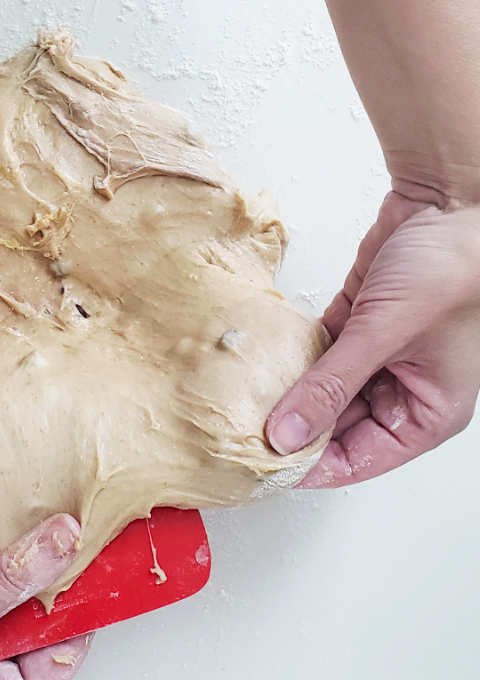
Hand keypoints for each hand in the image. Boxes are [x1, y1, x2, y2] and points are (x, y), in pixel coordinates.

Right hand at [0, 514, 90, 679]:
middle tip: (60, 534)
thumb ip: (11, 577)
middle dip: (43, 583)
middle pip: (38, 628)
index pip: (68, 651)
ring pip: (6, 610)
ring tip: (28, 533)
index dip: (79, 600)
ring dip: (10, 575)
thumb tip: (62, 543)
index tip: (91, 554)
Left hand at [266, 192, 479, 487]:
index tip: (263, 466)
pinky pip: (317, 362)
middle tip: (243, 433)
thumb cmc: (451, 264)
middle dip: (293, 431)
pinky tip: (263, 370)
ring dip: (289, 398)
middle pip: (335, 431)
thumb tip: (286, 434)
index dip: (311, 467)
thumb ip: (329, 387)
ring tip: (246, 405)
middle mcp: (402, 393)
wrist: (450, 197)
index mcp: (427, 413)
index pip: (358, 461)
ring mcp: (377, 363)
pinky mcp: (355, 332)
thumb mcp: (383, 335)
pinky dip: (292, 365)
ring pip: (322, 397)